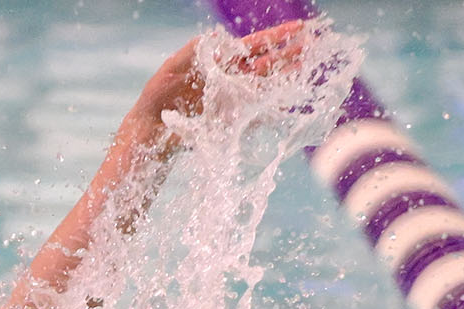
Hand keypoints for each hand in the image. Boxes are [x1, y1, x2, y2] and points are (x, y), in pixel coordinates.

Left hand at [130, 19, 313, 126]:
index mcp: (221, 61)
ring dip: (286, 76)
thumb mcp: (172, 66)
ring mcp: (233, 99)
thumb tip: (218, 36)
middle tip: (313, 42)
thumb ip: (195, 51)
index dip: (276, 36)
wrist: (150, 127)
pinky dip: (271, 109)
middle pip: (267, 62)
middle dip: (290, 52)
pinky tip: (287, 103)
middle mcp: (231, 78)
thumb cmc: (158, 94)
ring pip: (266, 85)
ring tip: (306, 66)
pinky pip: (256, 114)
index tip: (299, 27)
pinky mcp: (231, 120)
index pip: (253, 45)